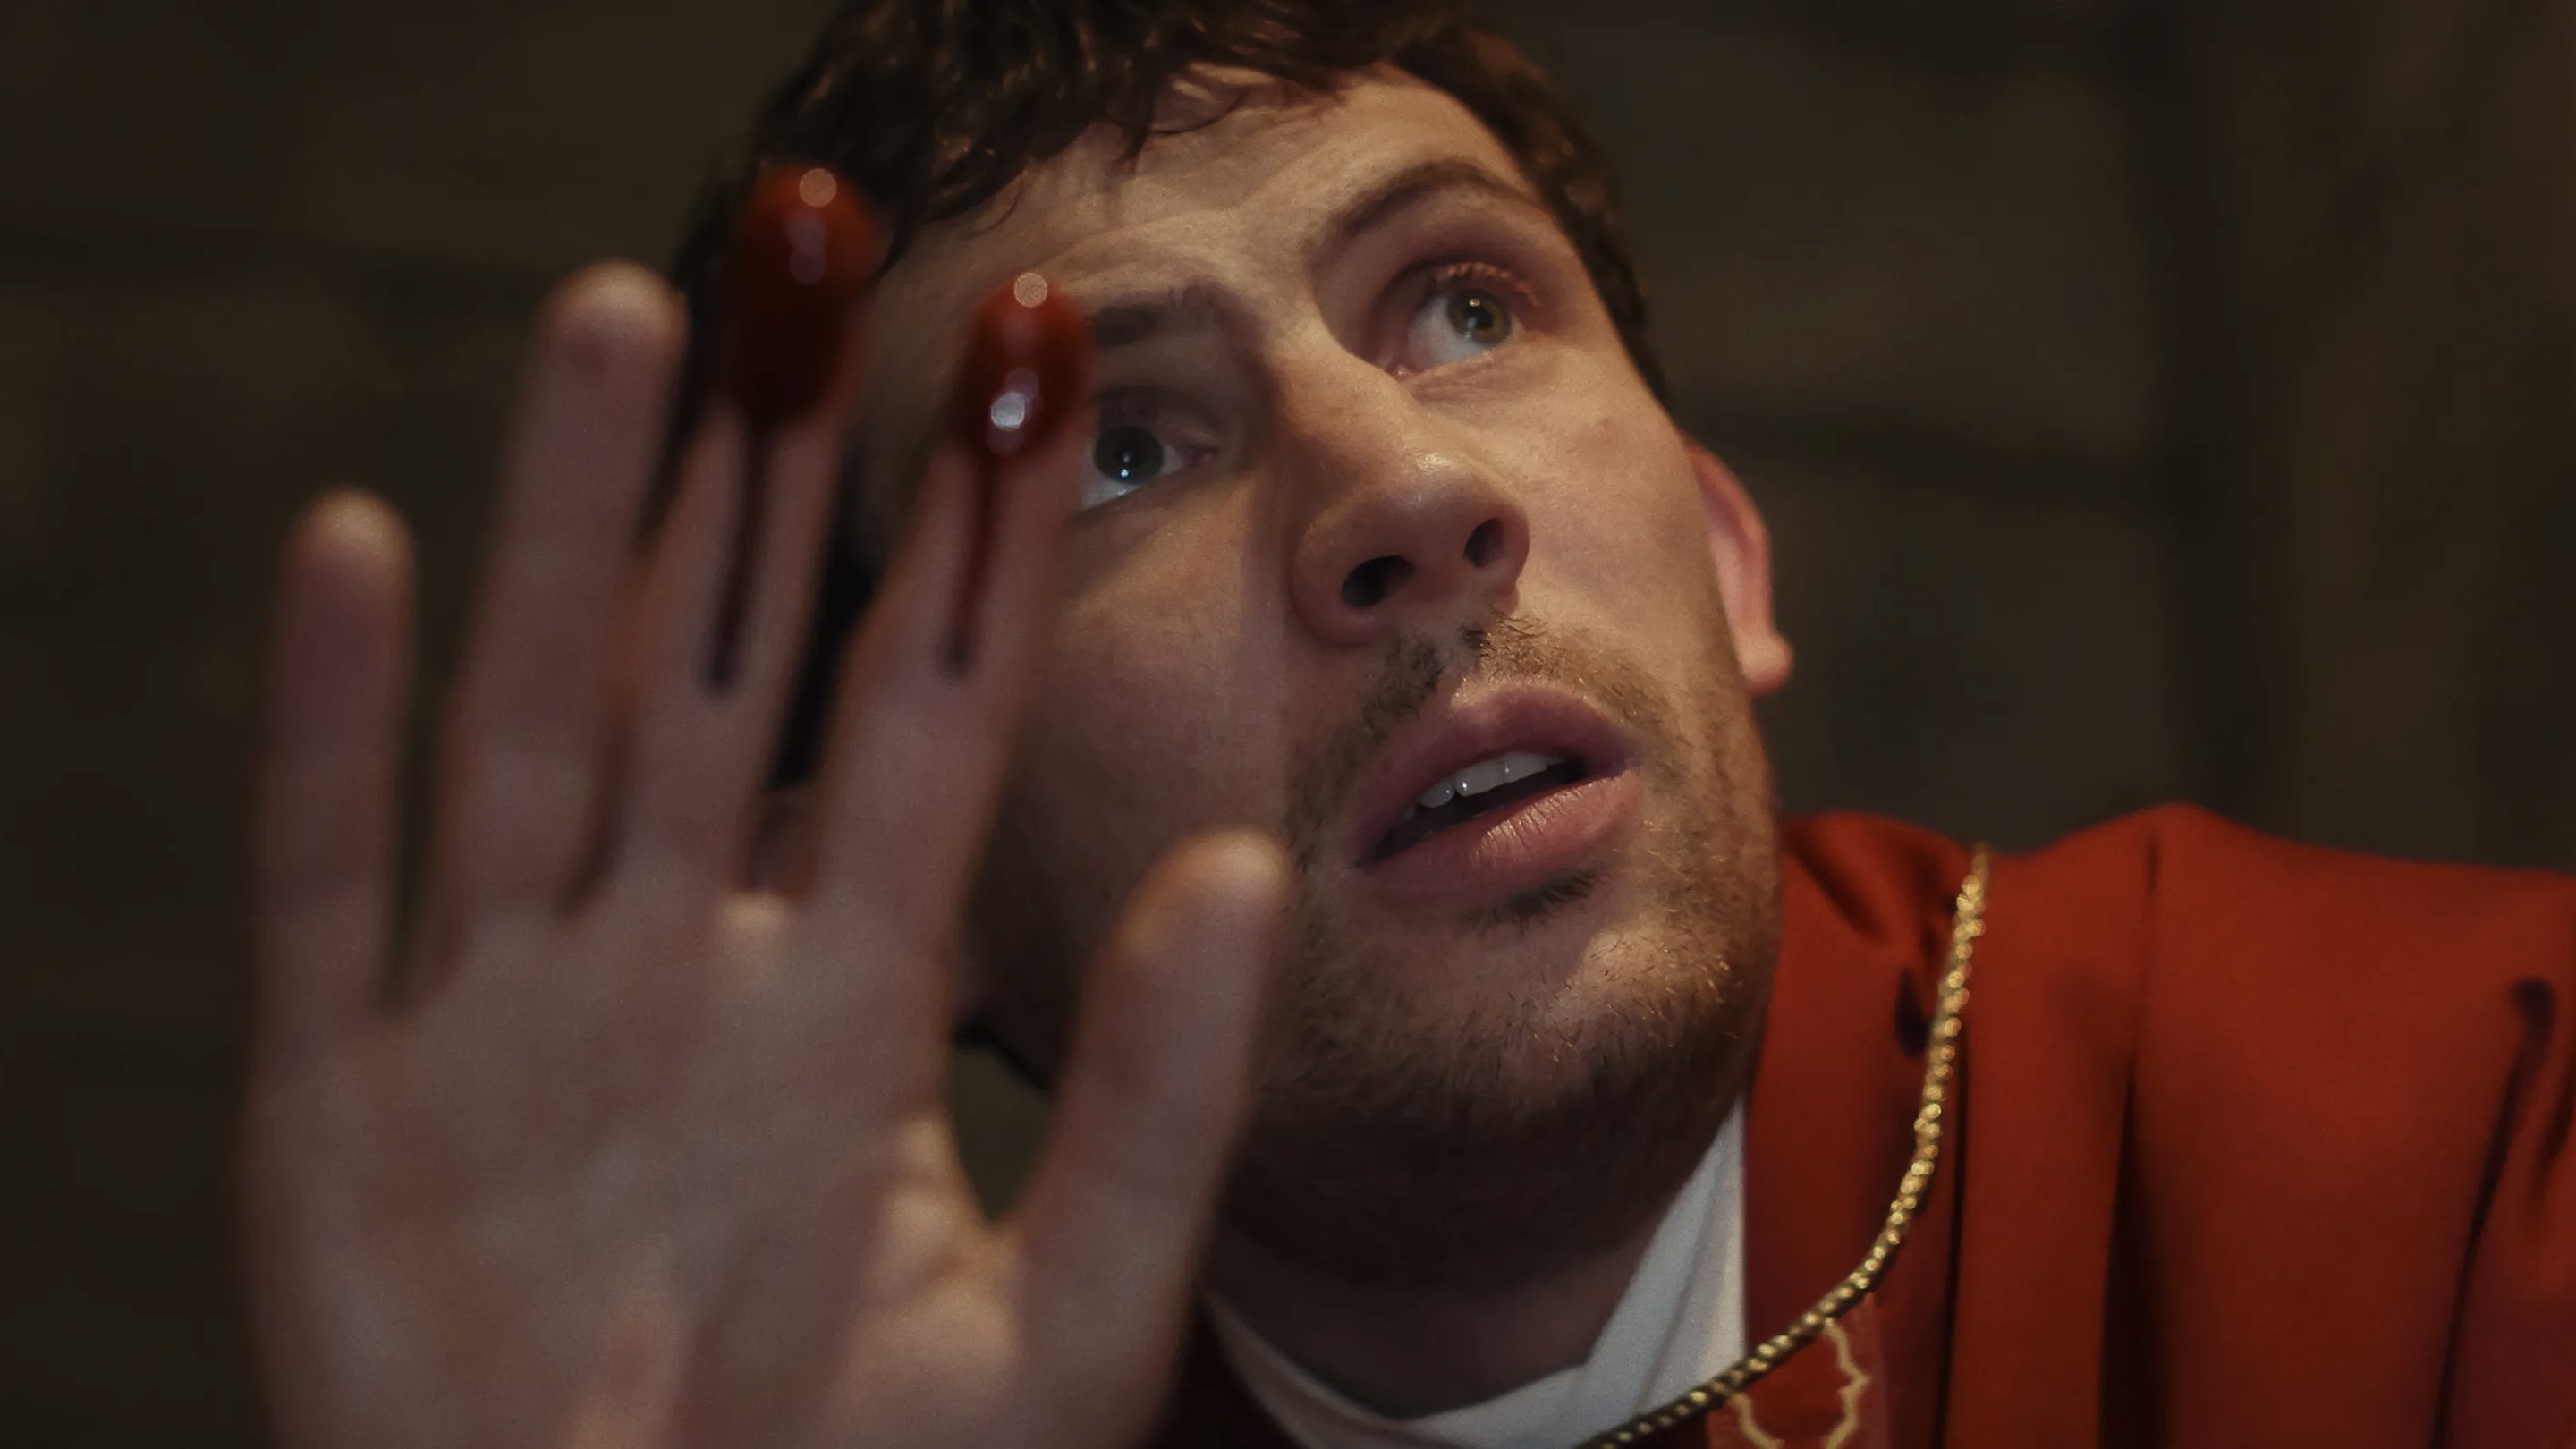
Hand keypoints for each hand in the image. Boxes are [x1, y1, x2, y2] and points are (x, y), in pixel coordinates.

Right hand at [242, 250, 1286, 1448]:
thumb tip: (1256, 861)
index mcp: (855, 1003)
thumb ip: (1148, 1106)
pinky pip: (331, 887)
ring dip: (573, 529)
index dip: (980, 539)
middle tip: (805, 246)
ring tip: (628, 323)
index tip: (1035, 353)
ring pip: (541, 722)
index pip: (930, 717)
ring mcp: (510, 1024)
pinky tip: (357, 550)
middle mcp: (685, 969)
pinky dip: (329, 728)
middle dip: (769, 468)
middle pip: (728, 668)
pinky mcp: (344, 1111)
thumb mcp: (1062, 1331)